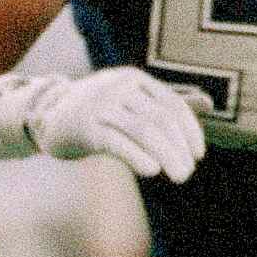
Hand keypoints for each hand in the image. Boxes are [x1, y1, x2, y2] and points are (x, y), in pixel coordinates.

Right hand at [0, 68, 214, 180]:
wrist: (46, 116)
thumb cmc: (98, 112)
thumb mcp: (133, 101)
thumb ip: (168, 101)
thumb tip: (210, 103)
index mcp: (134, 79)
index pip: (171, 104)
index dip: (189, 130)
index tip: (198, 155)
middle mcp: (118, 86)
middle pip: (159, 119)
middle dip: (178, 148)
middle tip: (187, 173)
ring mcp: (100, 105)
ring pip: (143, 130)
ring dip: (166, 156)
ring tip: (179, 176)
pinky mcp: (85, 126)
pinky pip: (117, 142)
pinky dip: (137, 156)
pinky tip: (152, 170)